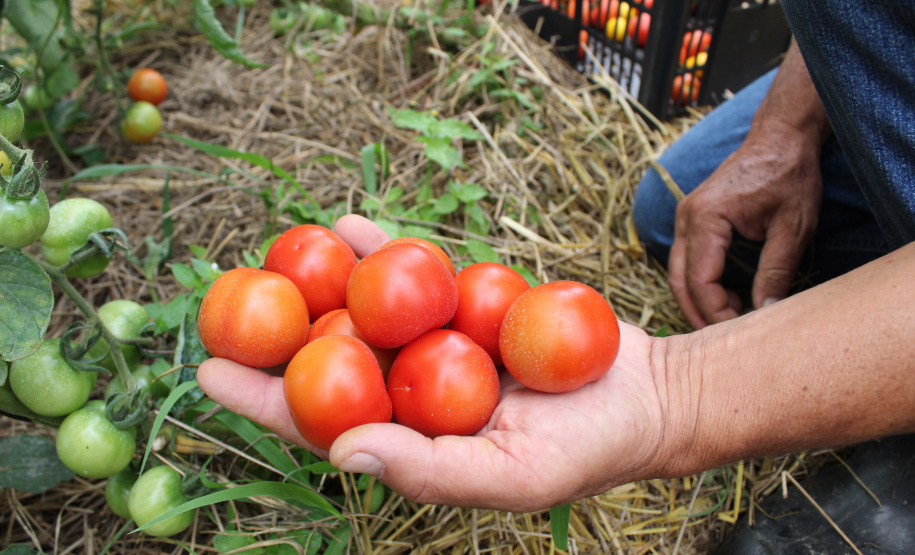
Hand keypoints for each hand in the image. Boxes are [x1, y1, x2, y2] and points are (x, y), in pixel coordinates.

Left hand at [197, 215, 671, 510]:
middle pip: (328, 359)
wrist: (645, 393)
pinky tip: (346, 227)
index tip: (207, 373)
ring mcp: (437, 341)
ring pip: (365, 308)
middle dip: (274, 334)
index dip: (262, 400)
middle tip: (216, 302)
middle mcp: (413, 389)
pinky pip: (416, 273)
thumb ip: (428, 470)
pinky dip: (382, 250)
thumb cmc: (584, 450)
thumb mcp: (512, 476)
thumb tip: (341, 450)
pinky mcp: (467, 301)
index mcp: (409, 439)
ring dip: (318, 282)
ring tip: (268, 255)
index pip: (320, 422)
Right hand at [668, 121, 822, 328]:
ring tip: (727, 320)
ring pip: (678, 273)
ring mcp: (685, 217)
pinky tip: (725, 296)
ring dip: (697, 300)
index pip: (700, 281)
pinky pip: (686, 260)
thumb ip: (777, 271)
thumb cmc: (789, 175)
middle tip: (724, 339)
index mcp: (706, 217)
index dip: (717, 312)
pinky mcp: (692, 219)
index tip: (742, 328)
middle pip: (679, 281)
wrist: (781, 138)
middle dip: (699, 313)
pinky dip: (699, 283)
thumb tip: (766, 312)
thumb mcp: (794, 227)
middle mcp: (686, 217)